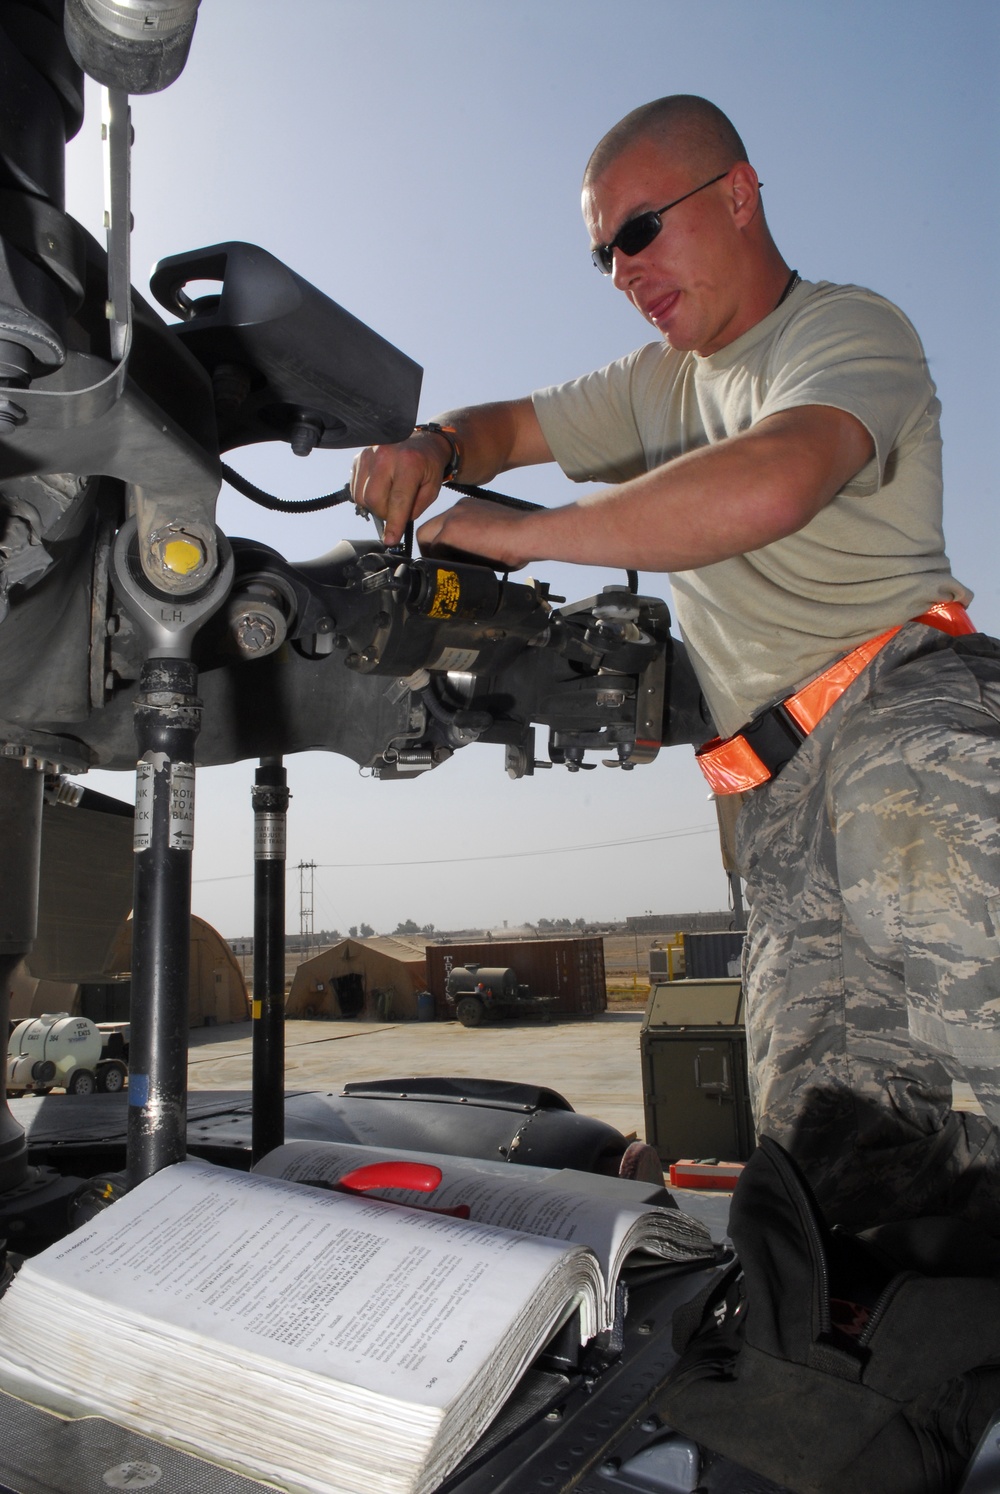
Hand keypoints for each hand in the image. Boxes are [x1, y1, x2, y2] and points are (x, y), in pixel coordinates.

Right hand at [350, 431, 451, 546]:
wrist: (422, 442)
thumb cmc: (428, 466)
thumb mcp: (432, 489)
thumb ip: (414, 508)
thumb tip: (395, 525)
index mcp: (409, 462)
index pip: (397, 500)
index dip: (393, 524)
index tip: (390, 540)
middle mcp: (386, 454)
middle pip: (373, 499)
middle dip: (383, 514)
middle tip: (394, 513)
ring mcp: (370, 454)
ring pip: (361, 495)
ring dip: (373, 506)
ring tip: (387, 500)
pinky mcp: (359, 457)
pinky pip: (355, 487)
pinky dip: (365, 496)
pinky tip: (379, 491)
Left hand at [417, 498, 534, 569]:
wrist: (526, 535)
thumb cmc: (520, 539)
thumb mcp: (494, 533)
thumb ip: (477, 540)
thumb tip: (471, 561)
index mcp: (467, 508)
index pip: (442, 525)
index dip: (440, 545)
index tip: (447, 558)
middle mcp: (457, 509)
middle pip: (427, 530)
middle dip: (429, 551)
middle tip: (439, 568)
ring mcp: (451, 519)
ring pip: (426, 540)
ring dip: (434, 557)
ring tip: (448, 572)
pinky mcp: (450, 532)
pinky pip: (434, 551)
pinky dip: (440, 563)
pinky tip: (454, 571)